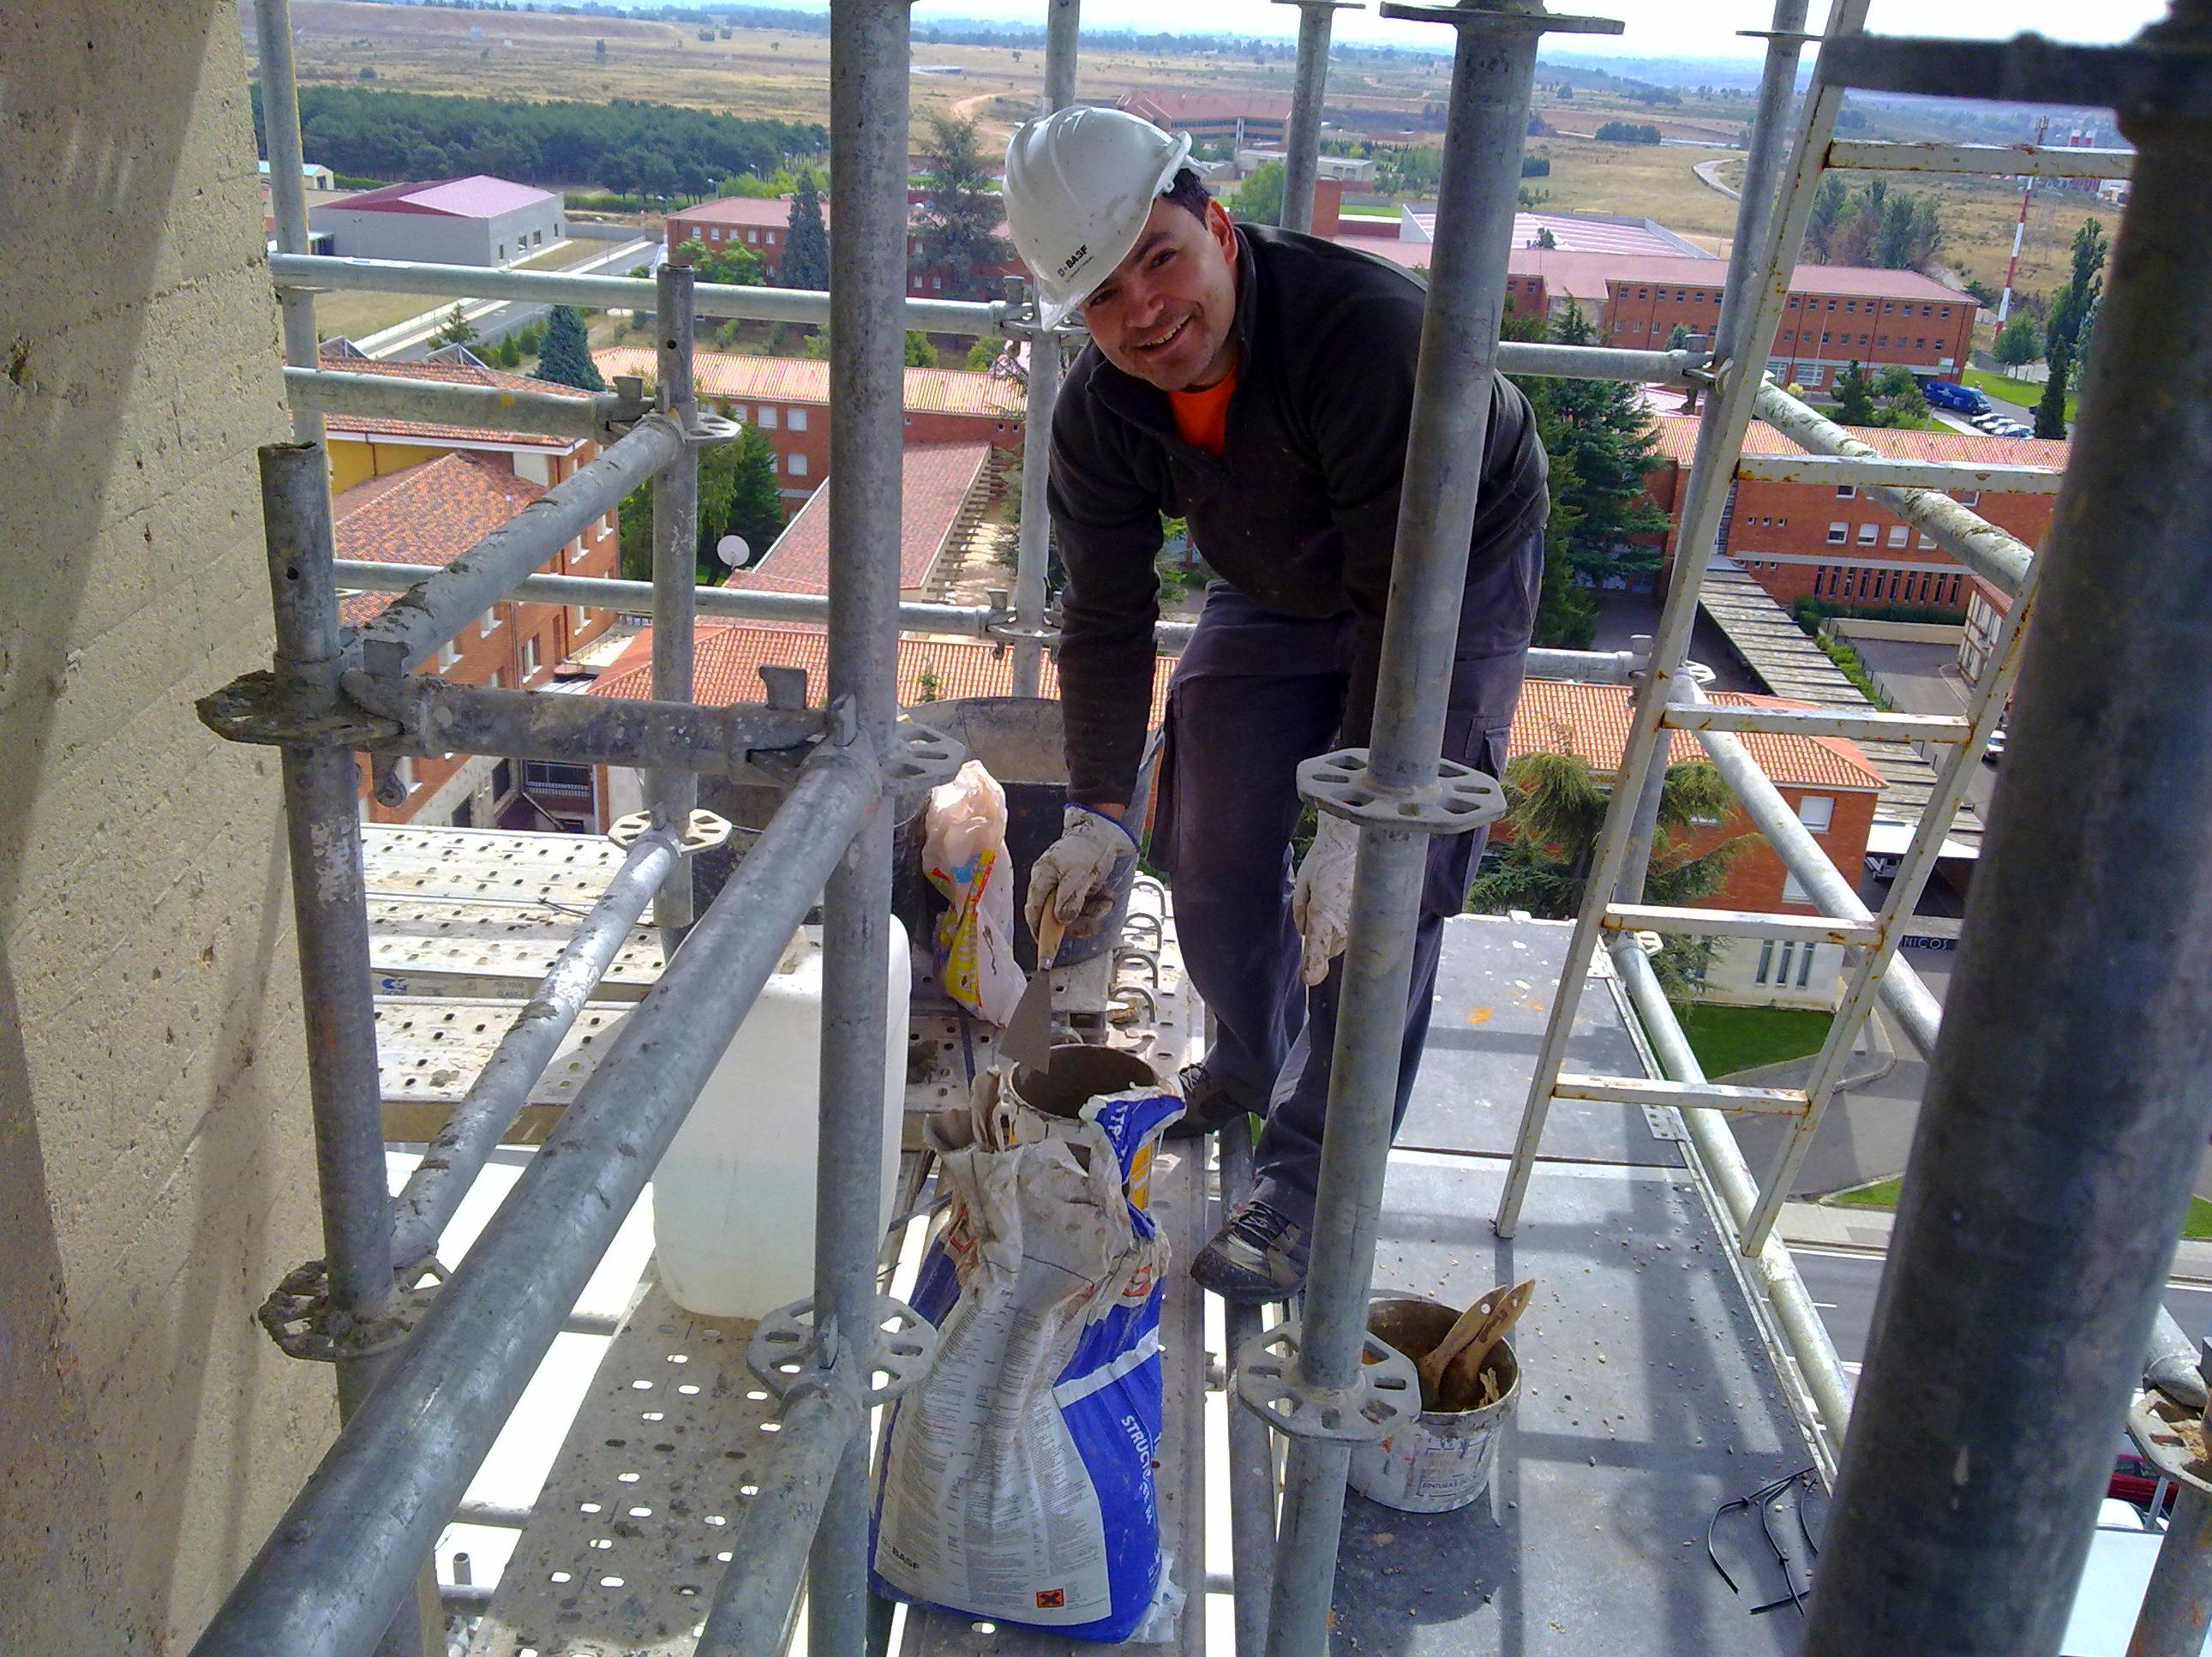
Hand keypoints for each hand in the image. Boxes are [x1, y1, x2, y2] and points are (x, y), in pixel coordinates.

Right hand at [1026, 804, 1135, 939]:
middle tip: (1094, 924)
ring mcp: (1066, 889)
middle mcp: (1051, 886)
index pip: (1034, 909)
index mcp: (1042, 878)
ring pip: (1075, 914)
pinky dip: (1099, 905)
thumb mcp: (1077, 873)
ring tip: (1106, 903)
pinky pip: (1087, 907)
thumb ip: (1068, 898)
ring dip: (1093, 913)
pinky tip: (1107, 896)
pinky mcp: (1080, 890)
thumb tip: (1061, 920)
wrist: (1103, 833)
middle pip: (1057, 917)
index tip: (1046, 945)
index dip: (1039, 929)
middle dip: (1078, 922)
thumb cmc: (1085, 848)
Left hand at [1291, 813, 1357, 986]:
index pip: (1316, 952)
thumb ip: (1301, 911)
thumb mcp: (1303, 882)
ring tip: (1334, 902)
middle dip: (1320, 942)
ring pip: (1342, 943)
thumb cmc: (1325, 859)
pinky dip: (1348, 925)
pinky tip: (1346, 903)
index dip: (1312, 969)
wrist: (1353, 840)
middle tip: (1319, 911)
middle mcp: (1342, 922)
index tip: (1310, 979)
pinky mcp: (1371, 915)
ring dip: (1334, 934)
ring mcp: (1359, 920)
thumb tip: (1303, 932)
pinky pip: (1355, 932)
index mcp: (1321, 915)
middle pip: (1327, 951)